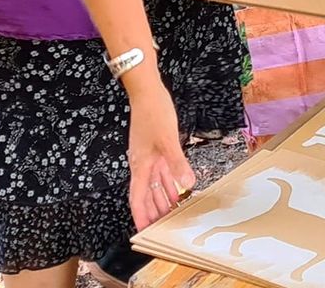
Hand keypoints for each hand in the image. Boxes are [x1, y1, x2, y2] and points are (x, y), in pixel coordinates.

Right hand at [127, 81, 195, 230]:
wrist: (147, 92)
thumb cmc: (154, 114)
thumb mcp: (168, 140)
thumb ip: (177, 164)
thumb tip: (187, 185)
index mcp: (141, 166)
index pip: (138, 198)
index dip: (140, 216)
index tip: (143, 232)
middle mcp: (143, 165)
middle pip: (147, 195)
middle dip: (153, 212)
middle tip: (162, 228)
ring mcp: (150, 156)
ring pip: (155, 184)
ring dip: (163, 199)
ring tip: (172, 213)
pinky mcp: (157, 148)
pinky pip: (163, 171)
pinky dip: (169, 182)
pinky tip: (178, 188)